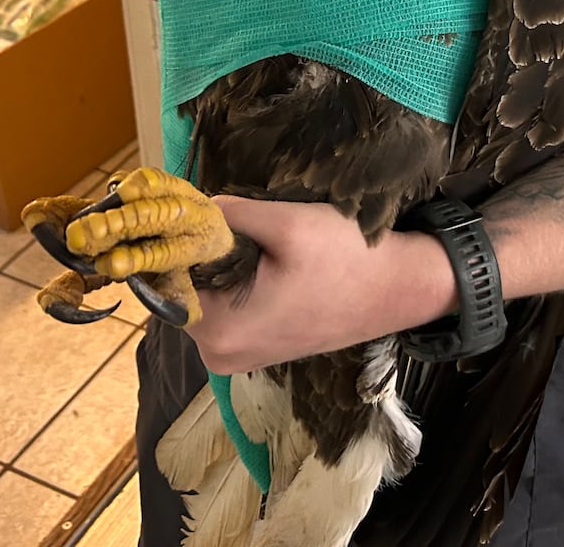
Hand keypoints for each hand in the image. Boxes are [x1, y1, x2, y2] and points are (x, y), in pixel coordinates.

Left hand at [185, 196, 457, 373]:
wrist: (397, 290)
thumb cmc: (347, 259)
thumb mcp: (287, 222)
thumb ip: (227, 213)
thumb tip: (186, 205)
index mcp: (218, 331)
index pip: (166, 276)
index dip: (178, 236)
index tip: (195, 208)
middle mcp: (218, 355)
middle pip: (182, 287)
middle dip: (201, 249)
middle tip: (235, 218)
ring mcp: (235, 356)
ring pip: (204, 294)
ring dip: (218, 263)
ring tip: (260, 239)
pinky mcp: (253, 349)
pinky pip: (224, 307)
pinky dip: (234, 280)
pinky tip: (265, 259)